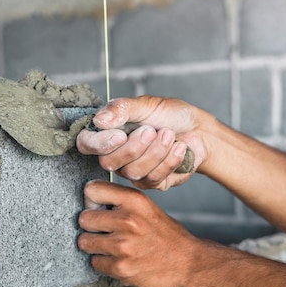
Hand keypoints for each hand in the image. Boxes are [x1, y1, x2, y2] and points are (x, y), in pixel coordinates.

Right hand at [76, 96, 209, 189]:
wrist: (199, 130)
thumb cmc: (170, 114)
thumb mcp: (146, 104)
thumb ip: (121, 109)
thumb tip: (99, 119)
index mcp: (108, 133)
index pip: (86, 144)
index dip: (99, 144)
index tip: (120, 135)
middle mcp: (115, 155)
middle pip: (109, 163)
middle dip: (134, 148)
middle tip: (151, 130)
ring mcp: (131, 171)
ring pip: (133, 172)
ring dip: (156, 152)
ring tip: (169, 135)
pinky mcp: (151, 182)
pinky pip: (153, 178)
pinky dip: (169, 160)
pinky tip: (179, 148)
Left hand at [78, 180, 200, 286]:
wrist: (189, 263)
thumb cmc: (166, 235)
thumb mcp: (146, 207)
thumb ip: (119, 202)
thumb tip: (87, 200)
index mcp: (134, 201)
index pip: (92, 190)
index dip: (91, 201)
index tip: (98, 209)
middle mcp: (128, 220)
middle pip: (83, 218)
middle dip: (92, 226)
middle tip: (106, 232)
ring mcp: (123, 246)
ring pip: (84, 242)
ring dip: (95, 246)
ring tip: (113, 247)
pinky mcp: (121, 268)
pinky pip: (95, 263)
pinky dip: (104, 263)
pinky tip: (120, 260)